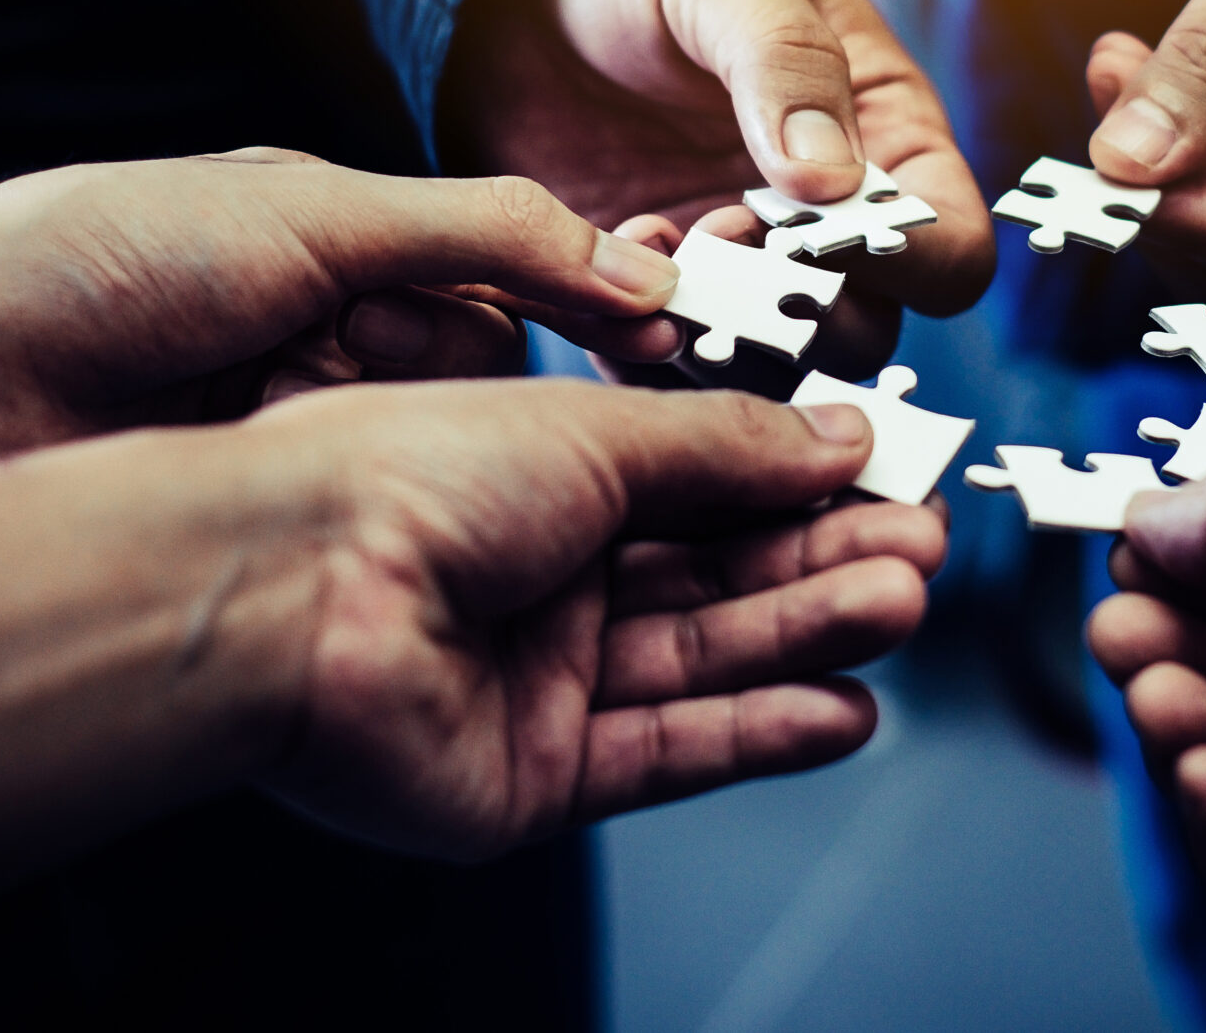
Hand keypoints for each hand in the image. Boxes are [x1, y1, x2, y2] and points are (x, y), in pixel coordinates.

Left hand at [0, 151, 688, 491]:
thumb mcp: (321, 216)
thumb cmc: (108, 254)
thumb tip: (627, 267)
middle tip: (612, 441)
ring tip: (502, 487)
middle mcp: (337, 341)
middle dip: (532, 407)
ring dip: (464, 462)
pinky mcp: (266, 508)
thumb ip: (487, 232)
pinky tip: (426, 529)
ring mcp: (299, 430)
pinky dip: (403, 513)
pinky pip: (374, 512)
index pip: (513, 292)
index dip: (596, 319)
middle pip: (490, 381)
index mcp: (354, 251)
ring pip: (440, 452)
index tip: (681, 350)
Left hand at [257, 379, 942, 857]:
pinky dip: (755, 734)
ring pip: (702, 658)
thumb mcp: (593, 431)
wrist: (285, 588)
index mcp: (545, 477)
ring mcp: (537, 679)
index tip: (890, 475)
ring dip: (807, 636)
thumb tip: (840, 436)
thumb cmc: (403, 474)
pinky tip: (840, 711)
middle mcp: (543, 577)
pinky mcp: (531, 774)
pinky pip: (663, 752)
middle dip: (821, 561)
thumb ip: (728, 446)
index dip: (799, 484)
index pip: (704, 485)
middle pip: (715, 576)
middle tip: (920, 547)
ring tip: (899, 607)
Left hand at [450, 0, 993, 383]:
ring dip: (720, 336)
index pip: (951, 243)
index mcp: (884, 134)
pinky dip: (638, 336)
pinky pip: (662, 355)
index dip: (914, 262)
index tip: (828, 234)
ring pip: (768, 362)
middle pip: (867, 330)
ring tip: (658, 255)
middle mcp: (823, 217)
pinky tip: (608, 253)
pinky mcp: (649, 280)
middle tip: (725, 244)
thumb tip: (833, 181)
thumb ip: (787, 64)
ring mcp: (736, 259)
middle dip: (804, 314)